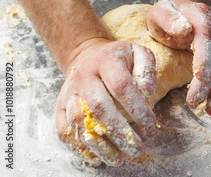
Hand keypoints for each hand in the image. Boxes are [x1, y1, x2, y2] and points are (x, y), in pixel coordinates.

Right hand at [55, 38, 156, 165]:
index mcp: (105, 59)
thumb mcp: (138, 53)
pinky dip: (78, 147)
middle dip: (119, 131)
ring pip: (79, 121)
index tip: (151, 125)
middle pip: (98, 106)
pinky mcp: (59, 106)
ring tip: (119, 158)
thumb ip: (146, 69)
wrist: (88, 57)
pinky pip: (63, 130)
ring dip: (100, 144)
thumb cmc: (118, 60)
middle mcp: (84, 75)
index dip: (137, 108)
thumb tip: (148, 91)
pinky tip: (97, 156)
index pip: (121, 85)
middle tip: (136, 149)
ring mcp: (69, 91)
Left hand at [147, 0, 210, 115]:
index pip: (206, 36)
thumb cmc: (167, 14)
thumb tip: (184, 28)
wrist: (182, 9)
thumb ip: (169, 19)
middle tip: (195, 102)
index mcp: (202, 14)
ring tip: (210, 109)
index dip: (205, 57)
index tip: (200, 77)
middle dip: (209, 81)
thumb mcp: (160, 12)